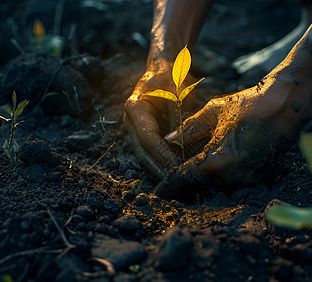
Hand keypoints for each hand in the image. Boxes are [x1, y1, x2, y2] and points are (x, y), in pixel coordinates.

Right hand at [123, 62, 196, 179]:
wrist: (164, 68)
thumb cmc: (173, 77)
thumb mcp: (180, 93)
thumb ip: (179, 118)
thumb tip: (179, 146)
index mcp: (135, 107)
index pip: (148, 138)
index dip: (162, 155)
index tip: (177, 168)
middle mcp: (131, 120)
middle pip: (143, 151)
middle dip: (159, 169)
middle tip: (177, 183)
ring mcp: (135, 128)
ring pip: (145, 155)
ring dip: (159, 169)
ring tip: (177, 181)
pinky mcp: (143, 132)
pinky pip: (150, 151)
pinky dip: (161, 161)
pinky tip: (175, 171)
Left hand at [156, 74, 307, 196]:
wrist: (286, 105)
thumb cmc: (249, 105)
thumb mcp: (212, 112)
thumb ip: (188, 129)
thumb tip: (170, 141)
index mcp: (216, 160)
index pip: (184, 178)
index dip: (168, 186)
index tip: (158, 193)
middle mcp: (231, 175)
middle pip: (200, 183)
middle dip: (187, 179)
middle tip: (175, 173)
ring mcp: (247, 177)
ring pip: (216, 182)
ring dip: (205, 174)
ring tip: (199, 160)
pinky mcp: (258, 176)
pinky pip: (233, 178)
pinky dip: (223, 171)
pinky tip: (223, 155)